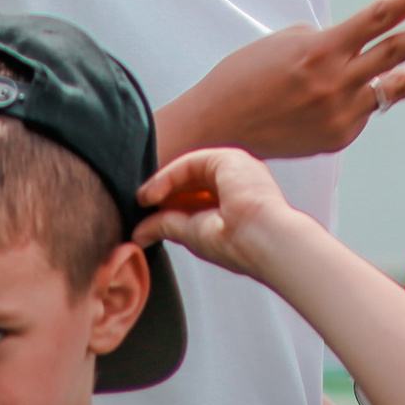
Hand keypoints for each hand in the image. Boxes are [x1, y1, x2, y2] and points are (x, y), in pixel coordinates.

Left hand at [136, 147, 303, 278]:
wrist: (265, 241)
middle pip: (192, 181)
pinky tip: (151, 195)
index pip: (197, 197)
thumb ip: (167, 225)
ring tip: (143, 202)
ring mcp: (235, 168)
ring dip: (162, 185)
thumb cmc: (239, 245)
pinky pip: (190, 163)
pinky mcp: (228, 158)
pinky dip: (167, 177)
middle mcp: (238, 181)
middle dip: (165, 194)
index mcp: (237, 201)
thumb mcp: (194, 234)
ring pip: (189, 170)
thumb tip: (138, 232)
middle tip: (141, 208)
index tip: (147, 218)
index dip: (170, 204)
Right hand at [159, 0, 404, 160]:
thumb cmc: (243, 78)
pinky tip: (332, 97)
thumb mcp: (284, 42)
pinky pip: (363, 108)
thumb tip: (358, 47)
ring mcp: (343, 115)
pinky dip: (361, 95)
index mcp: (321, 49)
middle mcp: (337, 83)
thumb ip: (329, 41)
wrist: (216, 131)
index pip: (381, 15)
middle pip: (400, 50)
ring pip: (400, 85)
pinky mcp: (341, 137)